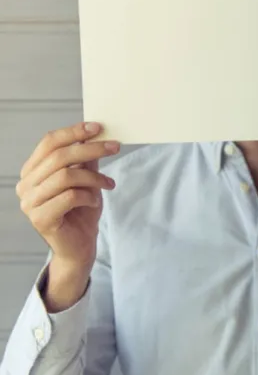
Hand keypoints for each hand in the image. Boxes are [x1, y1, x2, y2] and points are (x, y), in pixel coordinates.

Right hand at [16, 122, 118, 272]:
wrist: (79, 247)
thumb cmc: (81, 212)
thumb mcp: (86, 180)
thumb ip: (85, 159)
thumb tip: (96, 134)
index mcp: (32, 171)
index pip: (49, 143)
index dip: (73, 132)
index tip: (98, 127)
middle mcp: (25, 185)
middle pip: (59, 157)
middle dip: (91, 149)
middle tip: (115, 147)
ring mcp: (29, 203)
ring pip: (65, 176)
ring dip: (94, 177)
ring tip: (109, 184)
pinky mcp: (41, 218)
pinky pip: (70, 197)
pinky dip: (88, 196)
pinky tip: (95, 203)